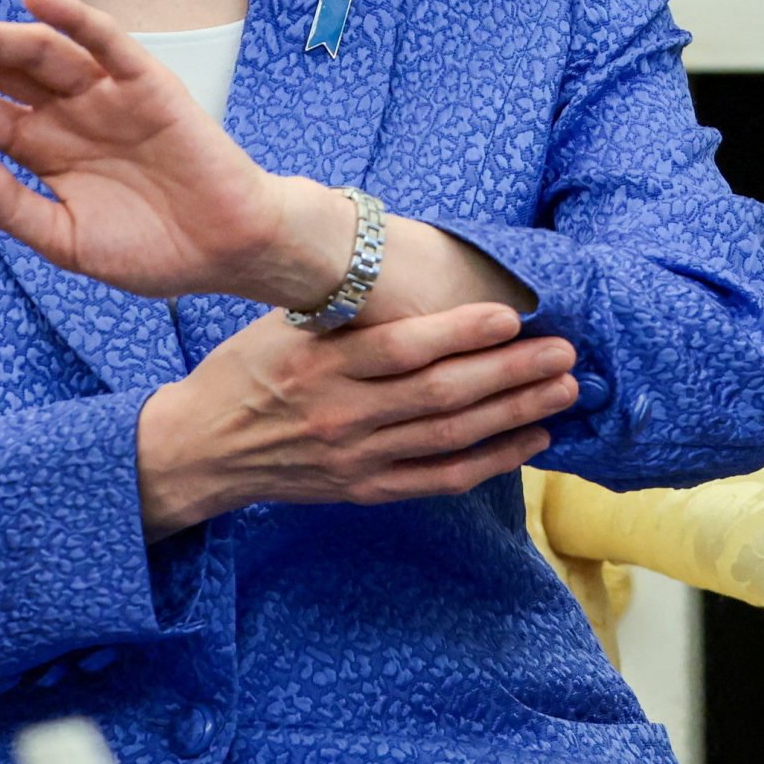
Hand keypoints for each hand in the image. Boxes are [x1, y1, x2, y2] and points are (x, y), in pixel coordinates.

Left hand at [0, 0, 354, 308]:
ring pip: (42, 53)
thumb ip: (13, 208)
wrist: (231, 253)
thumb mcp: (69, 242)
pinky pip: (108, 45)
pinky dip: (74, 20)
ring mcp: (108, 97)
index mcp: (43, 151)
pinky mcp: (150, 88)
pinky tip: (34, 2)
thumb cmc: (156, 251)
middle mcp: (68, 114)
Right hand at [134, 304, 578, 535]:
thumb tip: (412, 273)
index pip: (402, 348)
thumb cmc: (245, 373)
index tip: (513, 314)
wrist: (198, 449)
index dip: (462, 332)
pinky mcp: (365, 490)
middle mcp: (340, 415)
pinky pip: (440, 478)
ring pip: (450, 436)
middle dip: (511, 373)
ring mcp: (355, 457)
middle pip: (441, 394)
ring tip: (563, 390)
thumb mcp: (282, 327)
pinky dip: (491, 461)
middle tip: (564, 352)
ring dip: (515, 413)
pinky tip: (531, 440)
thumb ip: (345, 310)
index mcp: (318, 365)